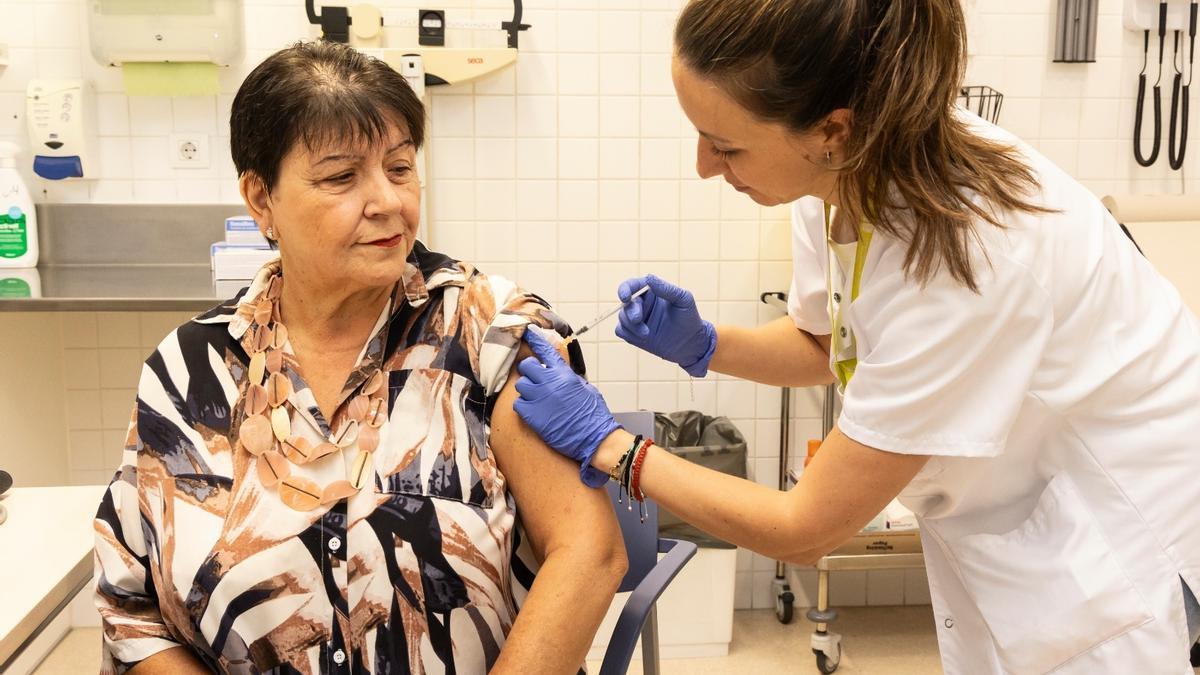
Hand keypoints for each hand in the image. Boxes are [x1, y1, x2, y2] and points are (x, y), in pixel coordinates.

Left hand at [514, 329, 620, 486]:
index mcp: (565, 374)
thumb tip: (560, 373)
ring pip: (520, 385)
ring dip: (526, 391)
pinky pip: (517, 404)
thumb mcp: (585, 388)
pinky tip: (534, 413)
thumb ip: (569, 378)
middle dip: (529, 372)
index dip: (535, 340)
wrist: (595, 438)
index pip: (546, 351)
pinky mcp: (532, 415)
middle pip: (526, 366)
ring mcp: (540, 398)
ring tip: (538, 401)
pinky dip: (523, 407)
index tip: (527, 333)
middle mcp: (550, 382)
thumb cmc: (594, 416)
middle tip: (535, 381)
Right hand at [616, 274, 717, 376]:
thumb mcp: (683, 300)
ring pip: (622, 317)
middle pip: (625, 303)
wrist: (690, 344)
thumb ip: (666, 289)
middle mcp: (641, 303)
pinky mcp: (633, 334)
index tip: (625, 297)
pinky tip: (644, 338)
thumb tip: (649, 278)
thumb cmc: (689, 318)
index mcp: (651, 291)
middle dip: (630, 311)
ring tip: (647, 334)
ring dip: (632, 326)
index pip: (632, 285)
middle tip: (637, 319)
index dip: (625, 289)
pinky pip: (620, 331)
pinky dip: (629, 334)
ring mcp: (636, 319)